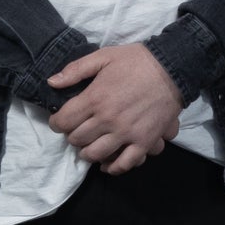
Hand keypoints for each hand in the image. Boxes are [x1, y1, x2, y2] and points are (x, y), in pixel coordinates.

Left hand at [48, 44, 183, 173]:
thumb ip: (76, 69)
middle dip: (72, 135)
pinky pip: (124, 163)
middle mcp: (107, 119)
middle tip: (78, 129)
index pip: (63, 121)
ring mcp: (126, 133)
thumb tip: (51, 83)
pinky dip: (113, 167)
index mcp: (95, 98)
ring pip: (95, 154)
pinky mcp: (144, 141)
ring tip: (90, 145)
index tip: (61, 119)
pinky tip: (108, 163)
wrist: (173, 68)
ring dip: (88, 152)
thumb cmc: (137, 61)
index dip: (57, 122)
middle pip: (77, 139)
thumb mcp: (104, 56)